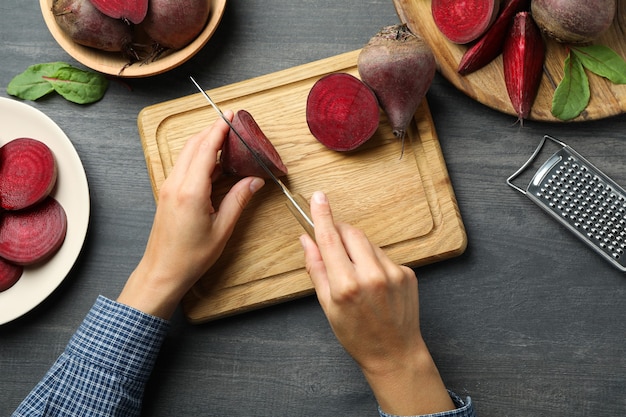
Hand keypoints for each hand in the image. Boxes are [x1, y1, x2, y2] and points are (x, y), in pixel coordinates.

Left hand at [118, 111, 264, 318]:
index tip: (230, 116)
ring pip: (186, 154)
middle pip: (193, 145)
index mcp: (191, 191)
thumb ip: (238, 200)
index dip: (219, 129)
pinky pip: (183, 166)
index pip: (205, 149)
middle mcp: (176, 184)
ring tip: (226, 140)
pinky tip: (213, 163)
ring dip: (204, 142)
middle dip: (212, 130)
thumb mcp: (222, 229)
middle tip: (232, 124)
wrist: (162, 272)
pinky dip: (198, 157)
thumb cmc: (190, 257)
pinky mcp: (168, 193)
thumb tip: (254, 181)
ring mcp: (169, 187)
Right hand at [301, 191, 453, 414]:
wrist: (394, 353)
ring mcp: (393, 273)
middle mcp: (372, 275)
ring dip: (357, 249)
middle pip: (351, 233)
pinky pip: (384, 255)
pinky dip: (374, 261)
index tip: (318, 197)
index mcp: (346, 285)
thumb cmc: (357, 335)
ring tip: (356, 275)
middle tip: (332, 241)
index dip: (322, 215)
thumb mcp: (327, 306)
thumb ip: (316, 269)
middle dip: (340, 231)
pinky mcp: (407, 273)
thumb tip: (306, 241)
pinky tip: (375, 283)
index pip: (330, 239)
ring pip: (368, 243)